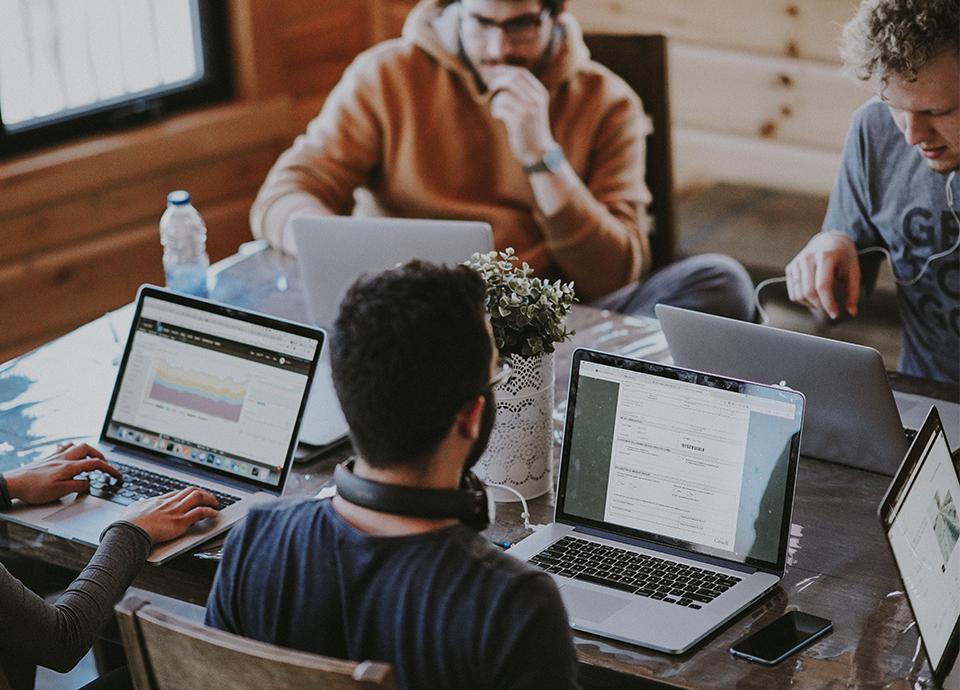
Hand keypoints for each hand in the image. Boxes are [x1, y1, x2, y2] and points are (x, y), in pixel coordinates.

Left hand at [3, 443, 121, 504]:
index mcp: (69, 466)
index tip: (117, 475)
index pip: (96, 464)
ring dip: (87, 450)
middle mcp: (64, 458)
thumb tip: (88, 483)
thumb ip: (77, 486)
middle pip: (88, 449)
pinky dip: (71, 449)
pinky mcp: (47, 458)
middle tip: (105, 464)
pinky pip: (63, 447)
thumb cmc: (34, 489)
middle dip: (100, 455)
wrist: (13, 483)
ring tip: (91, 458)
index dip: (110, 469)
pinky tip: (70, 454)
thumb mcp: (59, 492)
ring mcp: (55, 456)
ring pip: (76, 446)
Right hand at [121, 487, 218, 543]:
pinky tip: (214, 514)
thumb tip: (139, 502)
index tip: (193, 496)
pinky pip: (201, 512)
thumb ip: (139, 505)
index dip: (188, 494)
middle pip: (190, 491)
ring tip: (215, 504)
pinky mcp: (180, 521)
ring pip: (198, 497)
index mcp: (158, 501)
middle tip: (209, 498)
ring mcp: (176, 511)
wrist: (129, 532)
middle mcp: (169, 503)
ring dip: (209, 499)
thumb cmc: (128, 524)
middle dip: (202, 493)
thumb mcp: (132, 509)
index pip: (177, 493)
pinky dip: (210, 512)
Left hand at [487, 66, 555, 165]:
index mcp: (540, 93)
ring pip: (504, 95)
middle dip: (497, 80)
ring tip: (498, 111)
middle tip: (489, 87)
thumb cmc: (531, 129)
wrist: (538, 151)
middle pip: (512, 79)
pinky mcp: (518, 121)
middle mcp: (536, 99)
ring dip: (496, 102)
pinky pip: (500, 108)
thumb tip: (501, 76)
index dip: (505, 70)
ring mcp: (528, 110)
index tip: (493, 72)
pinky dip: (496, 111)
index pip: (521, 73)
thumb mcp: (533, 107)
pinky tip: (500, 117)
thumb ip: (523, 93)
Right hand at [785, 232, 860, 319]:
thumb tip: (852, 312)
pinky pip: (792, 292)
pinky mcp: (790, 268)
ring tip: (821, 301)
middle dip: (819, 305)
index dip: (828, 303)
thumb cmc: (843, 256)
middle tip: (829, 308)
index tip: (835, 314)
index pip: (822, 285)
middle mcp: (808, 258)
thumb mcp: (853, 271)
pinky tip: (812, 297)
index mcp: (825, 256)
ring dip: (810, 304)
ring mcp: (797, 263)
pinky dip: (802, 300)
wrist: (829, 240)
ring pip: (798, 294)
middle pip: (808, 292)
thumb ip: (852, 292)